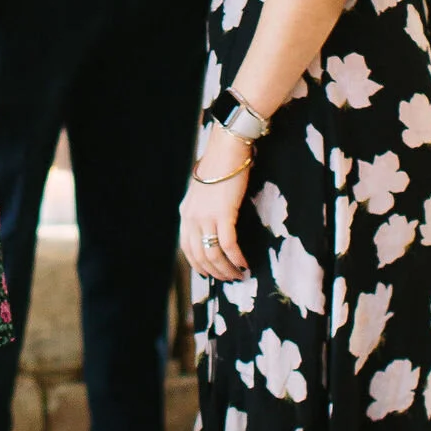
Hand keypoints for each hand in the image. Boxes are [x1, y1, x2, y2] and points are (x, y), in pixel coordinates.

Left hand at [180, 128, 252, 281]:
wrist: (226, 151)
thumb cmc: (219, 168)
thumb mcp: (202, 192)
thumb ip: (202, 210)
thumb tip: (210, 226)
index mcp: (185, 213)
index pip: (186, 248)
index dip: (198, 265)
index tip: (209, 274)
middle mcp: (191, 217)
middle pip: (199, 255)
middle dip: (214, 272)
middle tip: (229, 279)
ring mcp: (205, 216)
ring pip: (213, 254)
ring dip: (226, 269)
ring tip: (239, 275)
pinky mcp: (223, 214)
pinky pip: (228, 244)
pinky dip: (236, 258)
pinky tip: (245, 263)